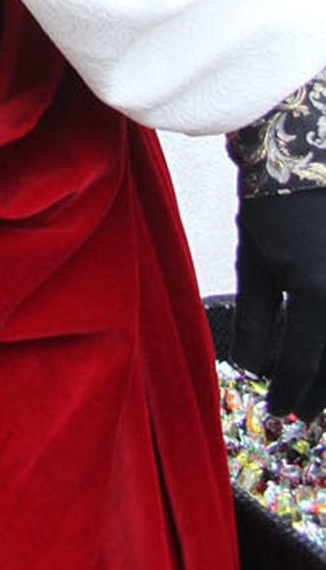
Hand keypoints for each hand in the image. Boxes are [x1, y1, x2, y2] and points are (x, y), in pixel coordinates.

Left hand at [233, 189, 325, 420]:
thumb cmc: (272, 203)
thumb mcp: (255, 261)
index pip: (303, 361)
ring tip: (320, 397)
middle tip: (304, 417)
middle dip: (321, 396)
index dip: (290, 392)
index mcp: (316, 292)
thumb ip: (256, 318)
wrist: (303, 152)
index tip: (279, 412)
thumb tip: (251, 365)